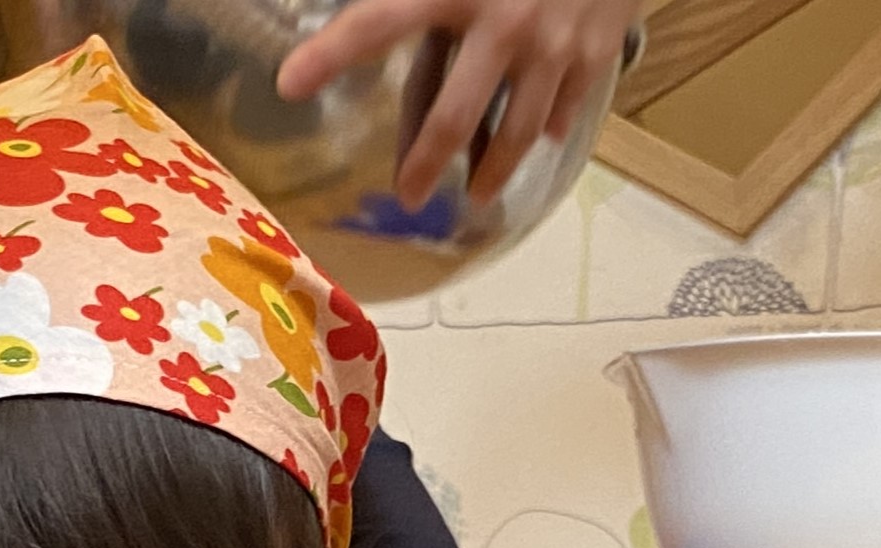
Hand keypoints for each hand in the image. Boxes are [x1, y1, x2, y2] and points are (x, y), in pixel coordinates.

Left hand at [276, 0, 642, 211]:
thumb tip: (386, 12)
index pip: (378, 22)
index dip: (331, 53)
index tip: (289, 83)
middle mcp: (502, 24)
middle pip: (453, 117)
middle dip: (426, 164)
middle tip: (409, 195)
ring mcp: (551, 48)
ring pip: (513, 133)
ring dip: (492, 171)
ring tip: (478, 194)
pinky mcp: (591, 58)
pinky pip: (557, 113)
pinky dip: (542, 129)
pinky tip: (533, 139)